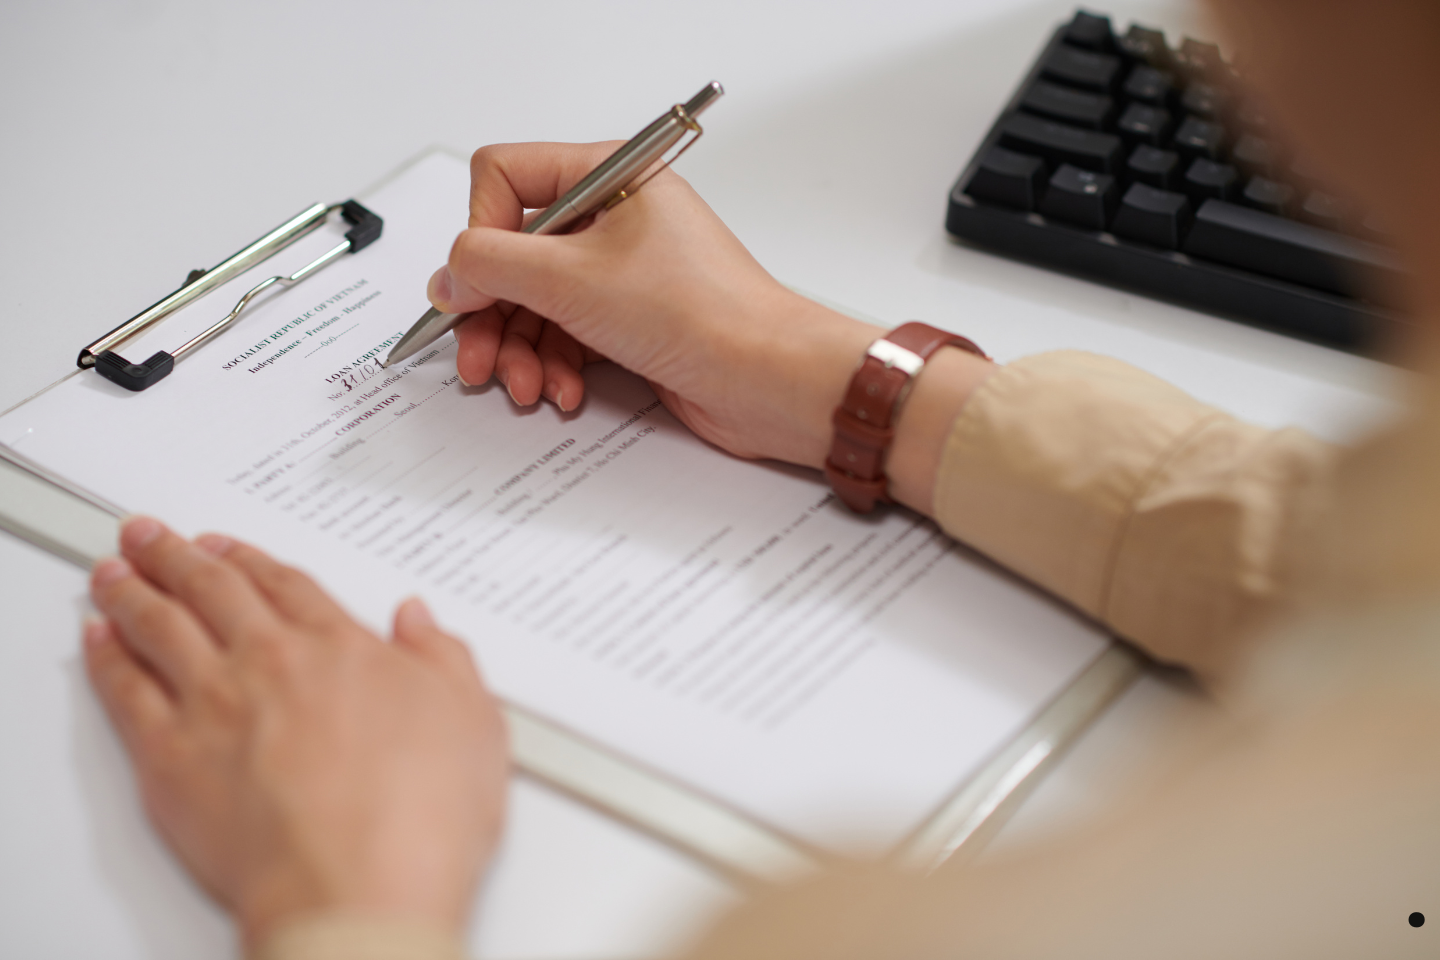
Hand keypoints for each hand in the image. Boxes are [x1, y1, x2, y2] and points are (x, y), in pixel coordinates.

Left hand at [83, 516, 508, 949]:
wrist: (360, 889)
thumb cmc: (420, 817)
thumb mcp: (472, 723)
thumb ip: (444, 660)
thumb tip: (422, 622)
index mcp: (341, 648)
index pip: (288, 587)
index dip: (254, 561)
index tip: (232, 549)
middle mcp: (271, 662)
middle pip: (214, 589)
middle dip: (179, 555)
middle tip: (154, 533)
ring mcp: (214, 704)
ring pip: (161, 625)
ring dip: (134, 588)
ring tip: (117, 568)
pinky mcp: (170, 758)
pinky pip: (125, 689)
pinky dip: (107, 656)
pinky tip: (100, 639)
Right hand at [428, 141, 888, 467]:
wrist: (769, 380)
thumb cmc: (704, 314)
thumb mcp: (574, 280)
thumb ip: (492, 266)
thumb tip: (449, 273)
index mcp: (608, 175)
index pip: (505, 176)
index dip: (480, 230)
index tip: (478, 281)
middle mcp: (613, 217)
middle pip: (513, 252)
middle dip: (491, 311)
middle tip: (475, 355)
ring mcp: (622, 272)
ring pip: (535, 302)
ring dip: (519, 350)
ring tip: (525, 386)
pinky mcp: (630, 321)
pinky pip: (566, 335)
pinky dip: (555, 367)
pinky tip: (563, 393)